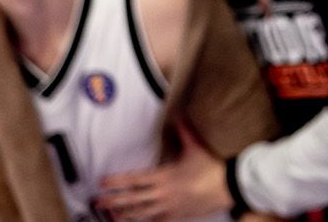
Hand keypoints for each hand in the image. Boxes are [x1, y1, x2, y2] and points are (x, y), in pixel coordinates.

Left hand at [98, 123, 232, 219]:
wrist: (229, 186)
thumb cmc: (212, 167)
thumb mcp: (196, 148)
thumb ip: (185, 132)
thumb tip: (178, 116)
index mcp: (165, 177)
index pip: (135, 180)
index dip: (117, 181)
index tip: (103, 182)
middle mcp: (163, 194)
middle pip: (132, 200)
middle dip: (113, 201)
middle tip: (97, 202)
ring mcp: (169, 207)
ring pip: (142, 214)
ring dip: (125, 214)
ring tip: (112, 216)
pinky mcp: (178, 216)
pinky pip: (157, 221)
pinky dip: (146, 221)